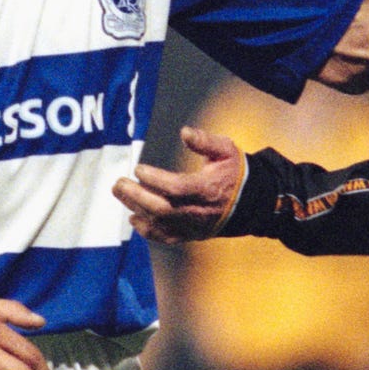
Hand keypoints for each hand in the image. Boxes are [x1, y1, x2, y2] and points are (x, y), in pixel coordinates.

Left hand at [112, 127, 246, 243]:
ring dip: (136, 209)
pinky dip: (147, 231)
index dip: (155, 180)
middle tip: (119, 183)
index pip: (177, 188)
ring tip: (120, 192)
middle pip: (162, 209)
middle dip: (137, 196)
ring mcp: (193, 227)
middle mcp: (198, 212)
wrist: (249, 203)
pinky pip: (166, 237)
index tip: (138, 169)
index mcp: (207, 189)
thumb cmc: (233, 173)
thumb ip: (205, 141)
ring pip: (160, 223)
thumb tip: (185, 132)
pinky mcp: (190, 235)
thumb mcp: (226, 150)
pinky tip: (133, 218)